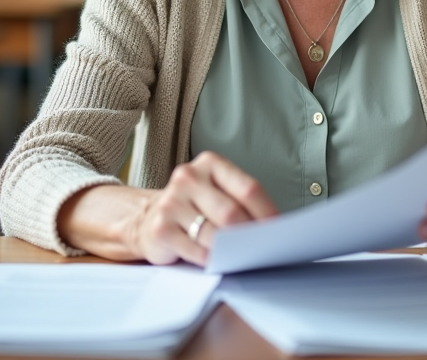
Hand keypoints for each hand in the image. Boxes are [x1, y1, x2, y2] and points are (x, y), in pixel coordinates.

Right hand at [60, 151, 277, 266]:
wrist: (146, 218)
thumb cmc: (193, 207)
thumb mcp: (217, 193)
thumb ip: (241, 203)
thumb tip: (273, 228)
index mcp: (210, 163)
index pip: (249, 189)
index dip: (268, 214)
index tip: (280, 233)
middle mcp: (188, 178)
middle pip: (232, 213)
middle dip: (251, 237)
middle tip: (263, 251)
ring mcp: (172, 202)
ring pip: (215, 234)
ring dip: (232, 251)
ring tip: (242, 258)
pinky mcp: (161, 229)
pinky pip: (196, 251)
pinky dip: (212, 261)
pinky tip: (218, 262)